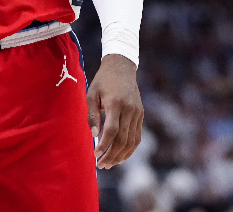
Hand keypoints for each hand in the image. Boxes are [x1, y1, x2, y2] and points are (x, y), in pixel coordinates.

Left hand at [87, 54, 142, 168]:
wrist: (121, 67)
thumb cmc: (102, 81)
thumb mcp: (91, 94)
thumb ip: (92, 115)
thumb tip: (94, 136)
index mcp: (116, 103)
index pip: (112, 130)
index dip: (104, 145)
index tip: (95, 155)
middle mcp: (129, 109)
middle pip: (123, 139)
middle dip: (111, 155)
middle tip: (100, 165)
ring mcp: (137, 113)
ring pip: (132, 141)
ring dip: (121, 155)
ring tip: (109, 164)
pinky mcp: (141, 115)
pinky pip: (137, 137)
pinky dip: (129, 149)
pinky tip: (120, 156)